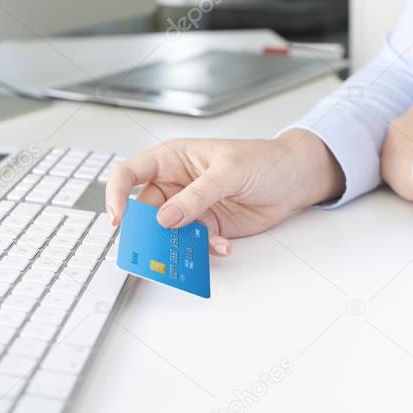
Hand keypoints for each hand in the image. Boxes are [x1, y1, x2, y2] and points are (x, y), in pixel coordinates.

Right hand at [105, 131, 345, 255]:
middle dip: (146, 232)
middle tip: (150, 249)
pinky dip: (204, 251)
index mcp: (173, 159)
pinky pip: (193, 245)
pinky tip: (222, 246)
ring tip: (190, 254)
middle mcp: (176, 184)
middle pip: (145, 211)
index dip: (117, 194)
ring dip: (175, 246)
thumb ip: (197, 195)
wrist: (295, 179)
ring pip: (167, 233)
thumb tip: (166, 217)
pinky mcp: (208, 228)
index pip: (130, 173)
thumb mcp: (228, 171)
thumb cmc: (263, 159)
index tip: (118, 218)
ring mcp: (191, 208)